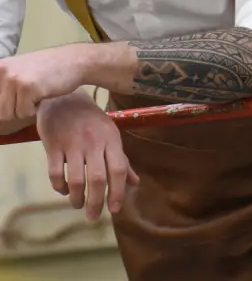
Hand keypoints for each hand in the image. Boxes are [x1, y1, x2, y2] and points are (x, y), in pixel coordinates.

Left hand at [0, 44, 91, 120]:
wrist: (75, 61)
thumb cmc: (49, 69)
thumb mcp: (20, 71)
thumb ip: (4, 86)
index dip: (5, 106)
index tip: (20, 99)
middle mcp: (3, 71)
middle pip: (0, 110)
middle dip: (15, 110)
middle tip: (30, 96)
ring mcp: (14, 78)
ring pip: (9, 114)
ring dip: (25, 110)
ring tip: (37, 94)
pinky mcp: (28, 87)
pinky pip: (24, 113)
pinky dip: (35, 109)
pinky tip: (44, 94)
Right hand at [37, 92, 138, 220]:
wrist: (63, 98)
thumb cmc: (91, 119)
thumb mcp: (110, 134)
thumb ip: (122, 160)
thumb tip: (135, 183)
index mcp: (111, 139)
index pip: (119, 169)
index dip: (118, 191)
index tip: (114, 210)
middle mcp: (94, 142)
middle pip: (98, 179)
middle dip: (96, 202)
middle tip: (93, 216)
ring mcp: (73, 144)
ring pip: (77, 180)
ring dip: (77, 198)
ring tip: (78, 205)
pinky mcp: (53, 146)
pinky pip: (56, 173)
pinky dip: (60, 187)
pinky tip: (64, 190)